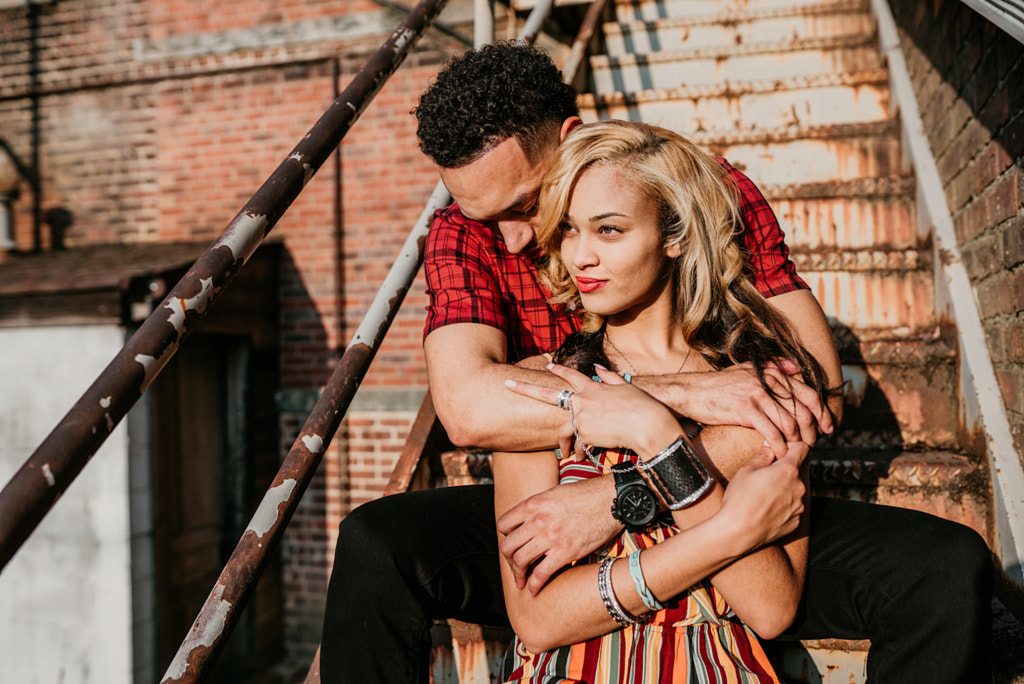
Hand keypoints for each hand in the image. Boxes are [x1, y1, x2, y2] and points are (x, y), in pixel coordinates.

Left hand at [497, 477, 619, 594]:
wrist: (610, 500)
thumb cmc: (586, 495)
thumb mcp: (554, 493)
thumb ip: (539, 507)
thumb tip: (530, 520)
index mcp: (533, 504)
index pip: (503, 524)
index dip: (505, 536)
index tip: (513, 543)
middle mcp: (537, 520)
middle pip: (508, 546)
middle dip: (508, 559)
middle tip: (515, 566)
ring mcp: (550, 537)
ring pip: (520, 561)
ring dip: (517, 574)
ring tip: (521, 581)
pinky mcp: (565, 552)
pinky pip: (541, 574)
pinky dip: (534, 585)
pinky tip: (533, 590)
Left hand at [504, 363, 680, 459]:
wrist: (647, 425)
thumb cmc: (643, 407)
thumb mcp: (626, 387)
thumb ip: (609, 377)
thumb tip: (598, 367)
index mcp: (593, 387)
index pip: (571, 375)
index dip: (559, 370)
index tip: (548, 365)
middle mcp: (583, 400)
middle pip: (548, 394)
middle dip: (525, 388)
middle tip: (507, 383)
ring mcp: (581, 417)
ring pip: (562, 431)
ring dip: (564, 444)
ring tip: (566, 454)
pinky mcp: (584, 433)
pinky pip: (579, 446)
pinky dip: (582, 453)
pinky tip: (585, 459)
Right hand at [665, 361, 830, 455]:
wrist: (692, 392)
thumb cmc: (718, 385)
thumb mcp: (746, 369)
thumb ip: (773, 367)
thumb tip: (796, 365)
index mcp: (772, 372)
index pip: (808, 393)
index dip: (822, 412)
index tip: (828, 427)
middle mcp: (767, 381)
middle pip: (802, 410)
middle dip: (812, 431)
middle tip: (813, 445)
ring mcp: (757, 394)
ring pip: (789, 423)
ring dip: (795, 441)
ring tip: (795, 452)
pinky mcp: (745, 409)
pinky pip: (771, 431)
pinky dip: (779, 445)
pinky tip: (779, 453)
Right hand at [718, 442, 808, 551]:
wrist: (737, 532)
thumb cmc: (740, 499)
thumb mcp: (746, 471)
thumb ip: (763, 456)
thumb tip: (770, 446)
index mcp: (788, 470)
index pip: (802, 448)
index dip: (790, 446)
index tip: (778, 452)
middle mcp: (799, 487)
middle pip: (796, 471)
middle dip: (783, 471)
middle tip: (763, 477)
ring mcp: (799, 506)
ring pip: (794, 490)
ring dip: (784, 489)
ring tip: (762, 496)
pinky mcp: (796, 521)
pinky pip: (792, 508)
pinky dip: (783, 506)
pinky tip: (765, 510)